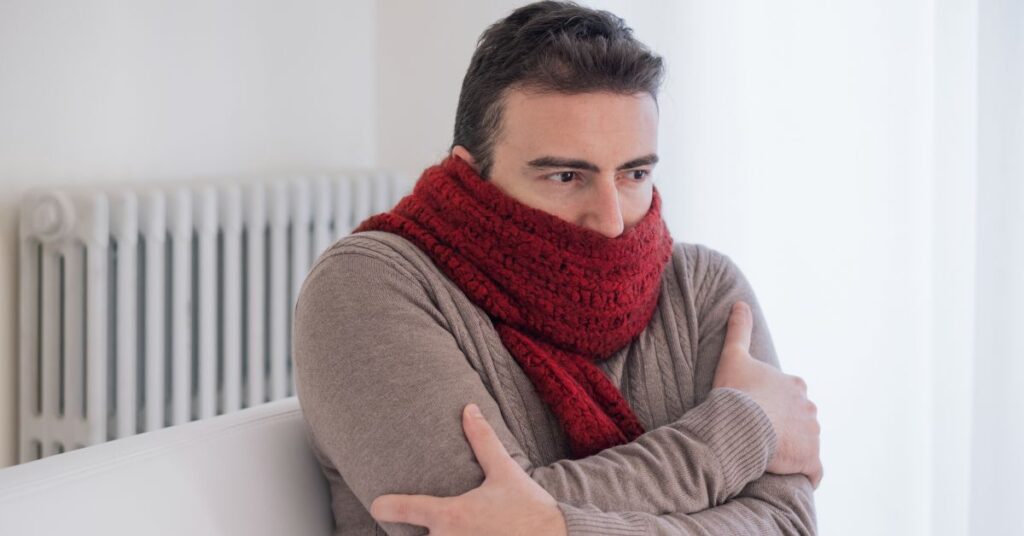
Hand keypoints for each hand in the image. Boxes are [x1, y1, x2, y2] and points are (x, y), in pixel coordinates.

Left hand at [370, 403, 567, 534]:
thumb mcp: (505, 471)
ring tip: (453, 529)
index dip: (387, 506)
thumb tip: (468, 409)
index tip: (378, 505)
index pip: (405, 509)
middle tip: (419, 526)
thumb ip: (482, 441)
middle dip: (417, 533)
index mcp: (451, 515)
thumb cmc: (529, 509)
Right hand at [712, 301, 822, 488]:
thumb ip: (740, 329)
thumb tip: (740, 303)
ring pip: (807, 443)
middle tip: (761, 435)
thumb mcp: (734, 355)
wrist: (742, 422)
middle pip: (801, 419)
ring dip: (794, 450)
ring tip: (770, 457)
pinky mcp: (811, 459)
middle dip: (787, 427)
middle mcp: (809, 407)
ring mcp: (813, 434)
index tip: (757, 411)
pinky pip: (813, 471)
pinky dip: (806, 474)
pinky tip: (792, 477)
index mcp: (795, 385)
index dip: (774, 404)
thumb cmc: (737, 390)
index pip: (790, 396)